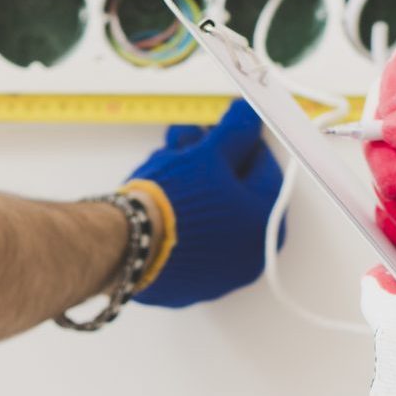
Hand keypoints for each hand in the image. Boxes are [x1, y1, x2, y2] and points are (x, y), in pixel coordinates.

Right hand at [121, 100, 282, 307]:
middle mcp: (250, 256)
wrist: (129, 245)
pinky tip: (159, 196)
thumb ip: (236, 130)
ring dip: (192, 182)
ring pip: (211, 214)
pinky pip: (191, 238)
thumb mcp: (209, 153)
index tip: (219, 131)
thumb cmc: (177, 201)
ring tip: (165, 161)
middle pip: (235, 192)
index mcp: (266, 223)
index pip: (263, 168)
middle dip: (210, 160)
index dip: (239, 141)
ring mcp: (219, 274)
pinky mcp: (189, 283)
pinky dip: (180, 216)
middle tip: (187, 141)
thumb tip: (249, 113)